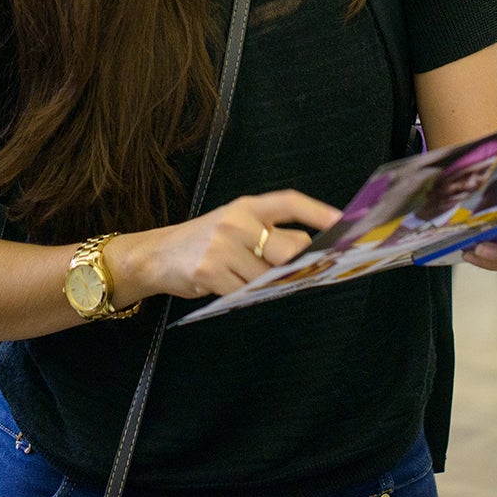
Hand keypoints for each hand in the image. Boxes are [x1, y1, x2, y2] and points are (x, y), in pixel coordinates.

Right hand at [112, 191, 341, 301]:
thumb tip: (306, 254)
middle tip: (304, 273)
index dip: (316, 212)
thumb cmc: (202, 242)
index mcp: (245, 206)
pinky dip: (243, 295)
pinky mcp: (210, 272)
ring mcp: (222, 246)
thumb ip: (264, 234)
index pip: (288, 202)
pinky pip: (243, 291)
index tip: (341, 222)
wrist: (155, 255)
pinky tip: (231, 288)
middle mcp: (235, 222)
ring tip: (249, 279)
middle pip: (286, 248)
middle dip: (297, 264)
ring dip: (266, 285)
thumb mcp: (232, 225)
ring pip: (266, 276)